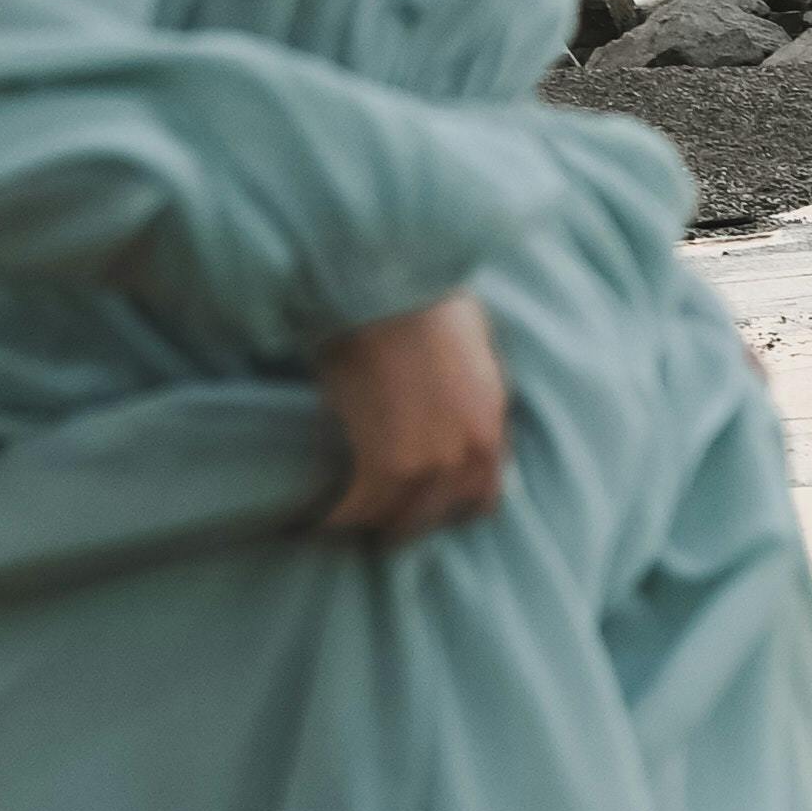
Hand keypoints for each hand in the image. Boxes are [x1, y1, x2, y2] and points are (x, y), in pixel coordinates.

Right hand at [316, 291, 509, 540]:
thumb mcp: (476, 356)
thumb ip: (475, 401)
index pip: (482, 501)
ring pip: (396, 521)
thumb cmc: (427, 305)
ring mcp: (428, 466)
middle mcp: (466, 457)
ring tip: (343, 513)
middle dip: (406, 516)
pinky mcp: (384, 466)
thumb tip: (463, 422)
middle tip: (375, 509)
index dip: (450, 503)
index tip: (424, 499)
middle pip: (435, 516)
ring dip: (369, 517)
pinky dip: (337, 513)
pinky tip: (320, 513)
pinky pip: (359, 510)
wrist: (388, 289)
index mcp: (491, 432)